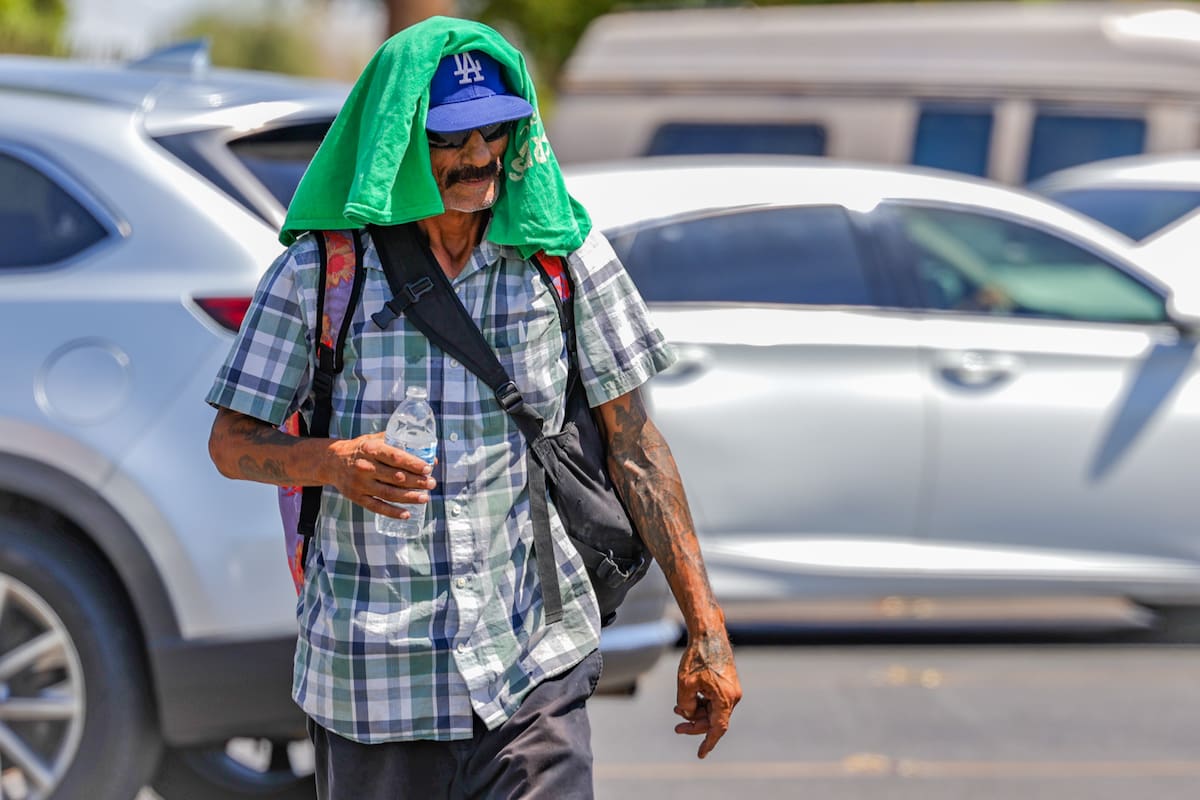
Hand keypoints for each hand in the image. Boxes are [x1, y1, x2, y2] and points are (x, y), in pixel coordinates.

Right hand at [326, 432, 435, 517]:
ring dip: (409, 497)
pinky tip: (407, 514)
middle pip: (395, 477)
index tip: (428, 468)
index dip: (413, 464)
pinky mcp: (356, 497)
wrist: (331, 462)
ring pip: (388, 493)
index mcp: (370, 449)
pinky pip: (376, 506)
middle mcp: (364, 467)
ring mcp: (359, 484)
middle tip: (432, 483)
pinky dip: (392, 512)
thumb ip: (399, 444)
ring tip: (425, 498)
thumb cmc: (361, 449)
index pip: (395, 457)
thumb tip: (430, 456)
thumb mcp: (374, 439)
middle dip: (416, 481)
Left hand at [673, 629, 741, 758]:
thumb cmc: (697, 657)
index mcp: (725, 699)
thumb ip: (686, 705)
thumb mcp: (685, 684)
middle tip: (676, 728)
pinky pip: (714, 700)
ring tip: (677, 710)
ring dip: (696, 712)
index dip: (708, 742)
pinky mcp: (727, 682)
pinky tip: (687, 699)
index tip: (700, 755)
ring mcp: (731, 689)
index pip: (718, 728)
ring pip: (713, 710)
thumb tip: (688, 714)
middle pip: (713, 720)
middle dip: (694, 724)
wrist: (708, 633)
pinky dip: (701, 702)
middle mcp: (732, 696)